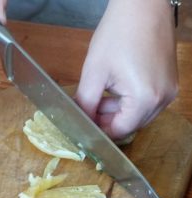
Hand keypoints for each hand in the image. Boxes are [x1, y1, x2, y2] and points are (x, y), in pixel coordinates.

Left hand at [76, 0, 177, 138]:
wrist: (143, 5)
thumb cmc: (117, 33)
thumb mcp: (94, 71)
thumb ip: (86, 102)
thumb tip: (82, 121)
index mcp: (145, 99)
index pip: (120, 130)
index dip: (101, 130)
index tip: (87, 124)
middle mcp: (162, 100)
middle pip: (131, 125)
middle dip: (109, 120)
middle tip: (92, 109)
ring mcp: (169, 91)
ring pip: (139, 115)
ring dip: (119, 111)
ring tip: (102, 97)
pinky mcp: (169, 83)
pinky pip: (148, 103)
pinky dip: (131, 102)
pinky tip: (117, 89)